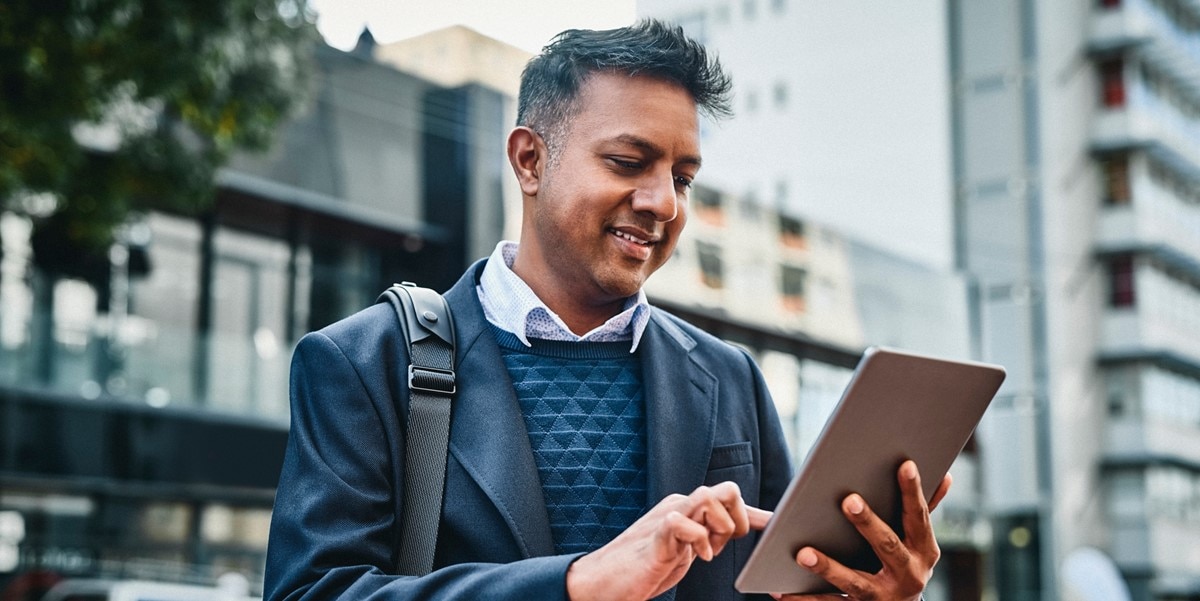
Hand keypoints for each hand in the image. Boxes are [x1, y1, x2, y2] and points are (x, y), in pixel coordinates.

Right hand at [566, 481, 754, 600]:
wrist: (605, 581)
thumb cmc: (648, 565)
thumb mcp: (690, 549)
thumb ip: (713, 535)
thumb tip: (746, 527)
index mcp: (690, 508)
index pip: (731, 499)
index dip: (757, 514)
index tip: (777, 526)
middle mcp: (680, 505)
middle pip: (727, 489)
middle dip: (738, 519)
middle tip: (724, 545)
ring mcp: (667, 516)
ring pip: (708, 496)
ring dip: (720, 528)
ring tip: (709, 551)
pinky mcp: (656, 535)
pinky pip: (682, 522)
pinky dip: (698, 540)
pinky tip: (698, 558)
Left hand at [771, 460, 951, 600]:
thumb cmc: (905, 562)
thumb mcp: (919, 540)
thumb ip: (926, 509)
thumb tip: (945, 474)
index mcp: (924, 551)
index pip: (919, 516)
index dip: (913, 491)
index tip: (905, 464)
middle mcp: (908, 575)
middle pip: (887, 546)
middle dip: (868, 523)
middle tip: (848, 500)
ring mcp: (883, 597)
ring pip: (854, 581)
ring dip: (828, 567)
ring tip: (803, 553)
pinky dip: (804, 600)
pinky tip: (780, 590)